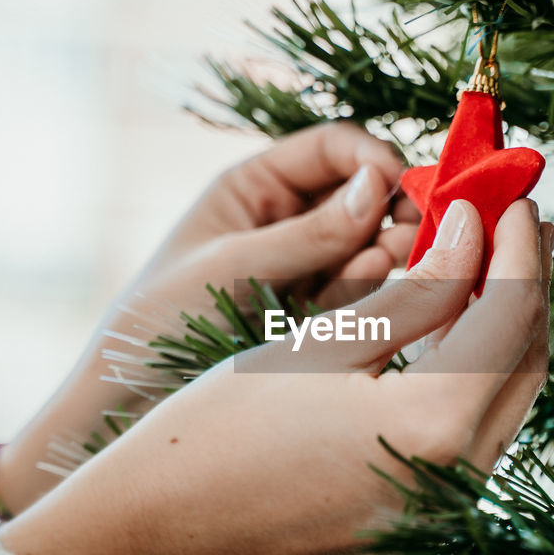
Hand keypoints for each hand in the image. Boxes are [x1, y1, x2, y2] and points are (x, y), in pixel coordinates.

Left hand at [0, 124, 417, 512]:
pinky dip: (377, 291)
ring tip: (394, 265)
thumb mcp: (232, 267)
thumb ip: (309, 233)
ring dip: (389, 250)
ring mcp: (309, 271)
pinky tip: (377, 295)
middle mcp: (289, 222)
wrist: (130, 405)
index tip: (401, 185)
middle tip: (423, 231)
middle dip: (394, 208)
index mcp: (257, 189)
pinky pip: (364, 294)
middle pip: (365, 195)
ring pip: (372, 246)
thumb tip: (380, 186)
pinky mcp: (321, 319)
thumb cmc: (159, 320)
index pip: (335, 149)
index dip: (374, 159)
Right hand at [0, 198, 553, 554]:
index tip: (505, 194)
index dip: (516, 246)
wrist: (159, 536)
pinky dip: (475, 368)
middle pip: (526, 359)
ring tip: (490, 255)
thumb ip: (417, 291)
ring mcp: (444, 506)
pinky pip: (475, 426)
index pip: (511, 314)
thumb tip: (475, 231)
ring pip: (507, 395)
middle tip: (511, 218)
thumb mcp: (323, 342)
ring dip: (504, 323)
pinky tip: (456, 320)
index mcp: (435, 428)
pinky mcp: (422, 513)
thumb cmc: (219, 429)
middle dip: (525, 281)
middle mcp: (459, 477)